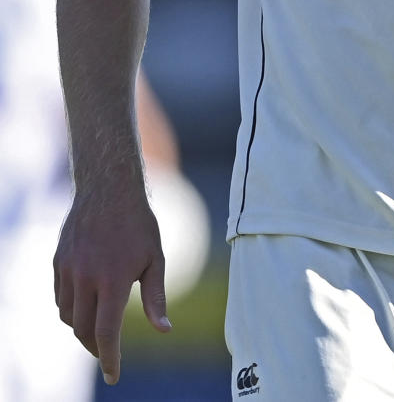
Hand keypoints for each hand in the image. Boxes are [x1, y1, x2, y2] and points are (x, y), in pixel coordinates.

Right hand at [54, 185, 170, 384]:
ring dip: (81, 327)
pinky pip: (60, 297)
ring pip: (68, 315)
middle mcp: (86, 277)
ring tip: (98, 325)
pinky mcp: (58, 262)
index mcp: (113, 279)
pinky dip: (72, 308)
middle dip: (95, 346)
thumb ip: (156, 297)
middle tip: (107, 351)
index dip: (110, 358)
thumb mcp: (154, 258)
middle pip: (83, 330)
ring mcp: (68, 270)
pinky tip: (86, 302)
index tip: (113, 376)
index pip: (106, 332)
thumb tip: (164, 330)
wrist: (108, 188)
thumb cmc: (138, 224)